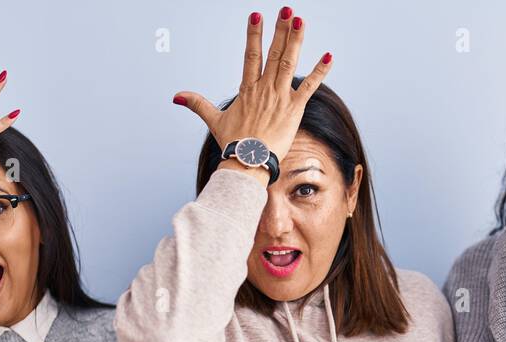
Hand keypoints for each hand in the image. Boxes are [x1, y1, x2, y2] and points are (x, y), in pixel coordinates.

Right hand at [172, 8, 331, 164]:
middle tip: (287, 10)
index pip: (251, 56)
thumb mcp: (214, 121)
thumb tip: (176, 97)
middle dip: (280, 30)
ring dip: (295, 41)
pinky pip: (309, 87)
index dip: (254, 35)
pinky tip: (329, 56)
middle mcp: (264, 89)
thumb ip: (197, 104)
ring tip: (300, 20)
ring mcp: (280, 98)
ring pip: (289, 63)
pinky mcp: (294, 110)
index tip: (257, 16)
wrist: (247, 163)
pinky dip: (320, 72)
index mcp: (247, 89)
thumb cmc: (233, 144)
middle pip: (274, 54)